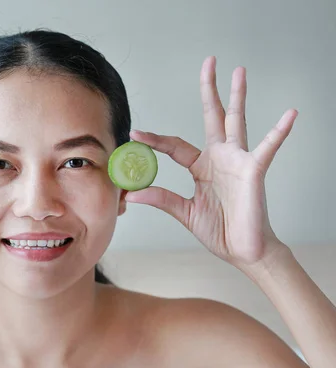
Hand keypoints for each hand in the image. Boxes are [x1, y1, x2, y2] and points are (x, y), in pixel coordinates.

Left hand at [125, 56, 294, 269]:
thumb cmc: (219, 231)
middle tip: (209, 62)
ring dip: (238, 96)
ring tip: (239, 71)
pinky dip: (279, 132)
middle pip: (212, 116)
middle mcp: (219, 158)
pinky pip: (268, 148)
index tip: (135, 133)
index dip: (155, 140)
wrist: (243, 251)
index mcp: (201, 167)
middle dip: (209, 90)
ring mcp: (238, 161)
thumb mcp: (184, 212)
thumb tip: (132, 194)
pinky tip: (289, 114)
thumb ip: (162, 199)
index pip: (175, 145)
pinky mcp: (254, 171)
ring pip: (237, 121)